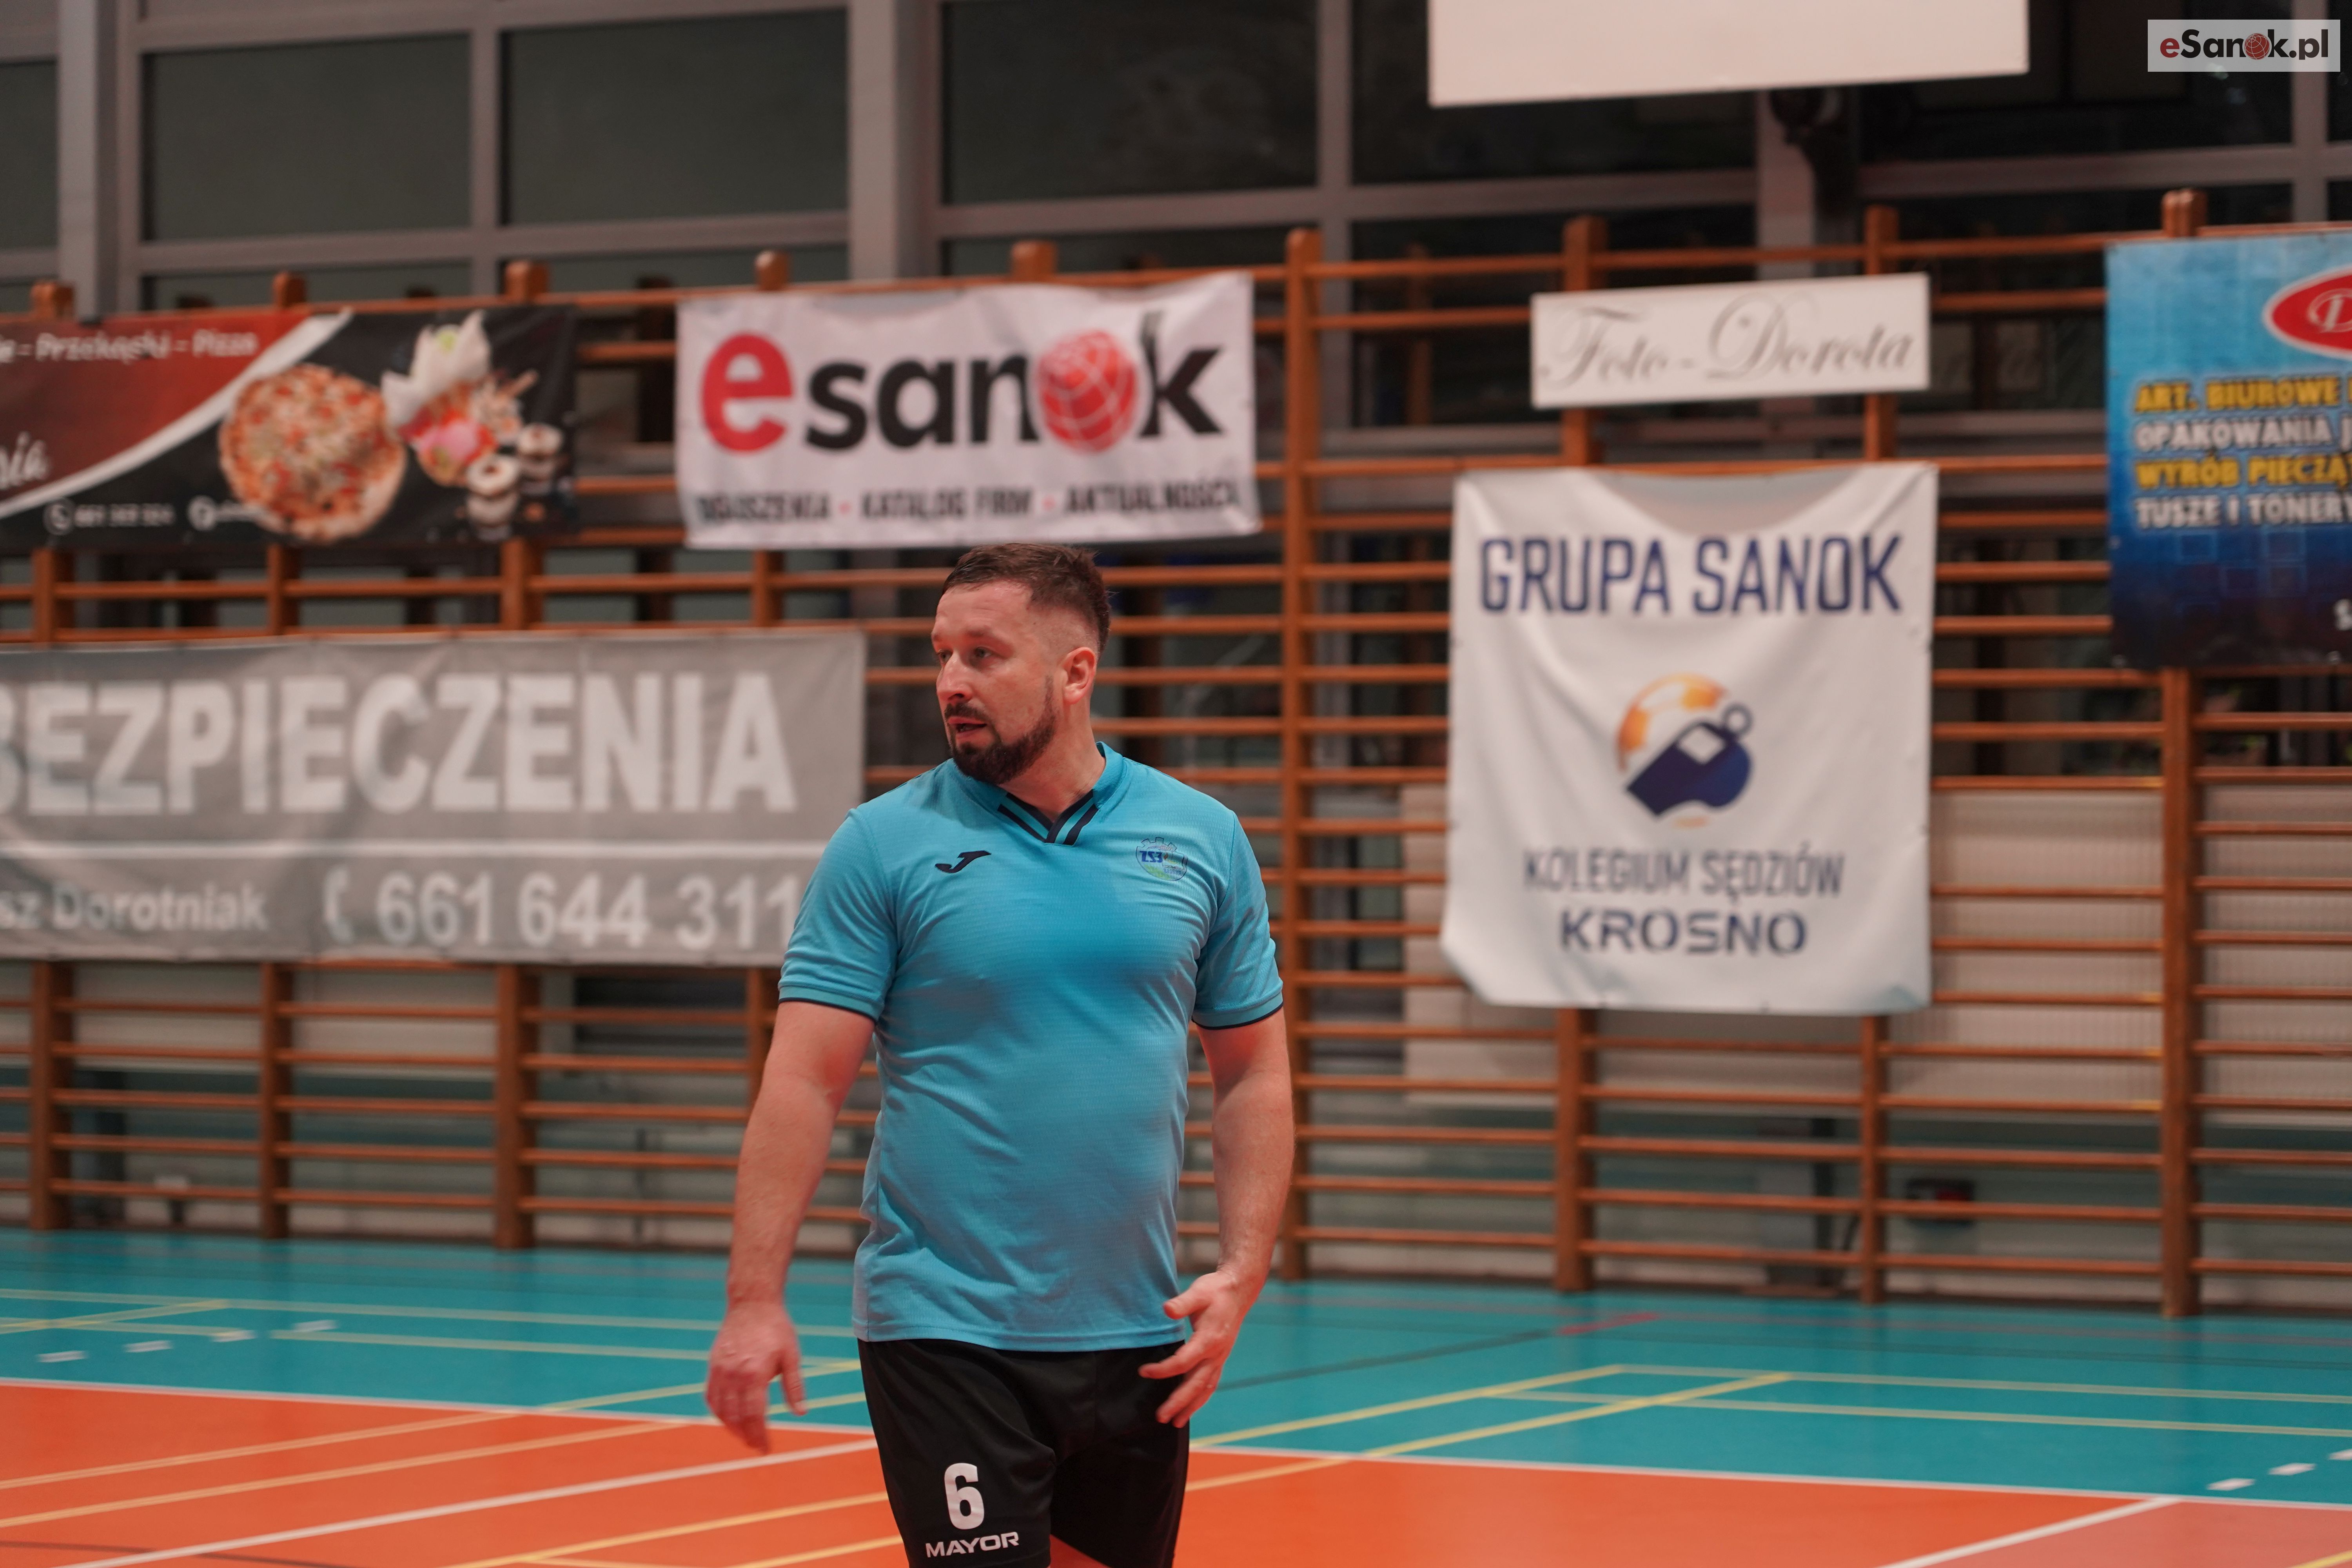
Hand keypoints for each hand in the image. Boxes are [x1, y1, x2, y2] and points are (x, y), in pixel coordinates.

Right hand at [705, 1299, 803, 1450]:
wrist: (752, 1304)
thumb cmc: (776, 1329)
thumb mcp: (791, 1356)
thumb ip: (794, 1386)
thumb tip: (801, 1413)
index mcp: (755, 1374)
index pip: (754, 1416)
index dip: (759, 1436)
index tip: (765, 1449)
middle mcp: (733, 1375)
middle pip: (736, 1417)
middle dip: (746, 1436)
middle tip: (756, 1446)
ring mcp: (720, 1371)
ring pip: (720, 1410)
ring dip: (731, 1427)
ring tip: (744, 1436)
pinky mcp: (713, 1366)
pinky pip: (711, 1396)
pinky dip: (718, 1412)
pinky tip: (728, 1418)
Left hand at [1139, 1268, 1260, 1427]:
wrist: (1238, 1291)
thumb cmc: (1215, 1291)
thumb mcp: (1198, 1292)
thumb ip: (1182, 1303)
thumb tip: (1166, 1309)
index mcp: (1209, 1339)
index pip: (1183, 1362)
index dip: (1163, 1369)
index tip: (1143, 1371)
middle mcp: (1216, 1354)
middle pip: (1195, 1384)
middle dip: (1178, 1402)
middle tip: (1160, 1417)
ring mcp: (1220, 1359)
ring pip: (1205, 1389)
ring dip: (1190, 1407)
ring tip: (1175, 1423)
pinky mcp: (1220, 1359)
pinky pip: (1210, 1384)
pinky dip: (1200, 1398)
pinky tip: (1191, 1407)